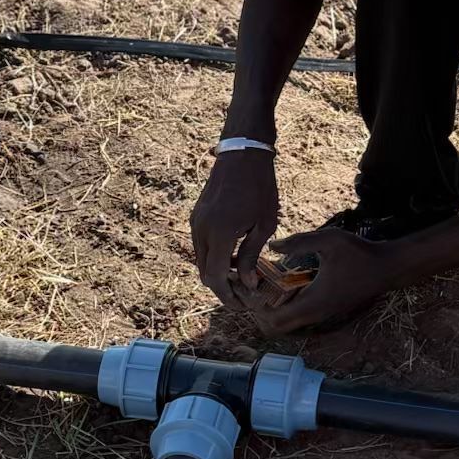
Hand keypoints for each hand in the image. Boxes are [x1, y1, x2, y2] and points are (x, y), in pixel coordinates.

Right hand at [191, 150, 278, 308]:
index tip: (242, 305)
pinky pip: (201, 246)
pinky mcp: (196, 216)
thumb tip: (247, 284)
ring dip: (218, 273)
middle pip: (205, 273)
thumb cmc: (260, 187)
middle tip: (244, 296)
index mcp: (218, 234)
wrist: (243, 154)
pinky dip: (215, 258)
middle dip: (223, 289)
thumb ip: (251, 256)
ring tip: (243, 278)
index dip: (228, 296)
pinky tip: (235, 258)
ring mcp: (195, 222)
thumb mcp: (263, 224)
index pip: (215, 278)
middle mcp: (201, 230)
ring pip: (201, 261)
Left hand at [251, 228, 394, 333]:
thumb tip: (272, 246)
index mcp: (313, 301)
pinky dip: (285, 304)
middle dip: (259, 309)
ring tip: (265, 282)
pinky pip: (298, 315)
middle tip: (254, 284)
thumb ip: (300, 241)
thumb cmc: (360, 253)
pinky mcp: (326, 309)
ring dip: (272, 307)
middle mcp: (315, 313)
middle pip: (276, 326)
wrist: (387, 268)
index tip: (251, 285)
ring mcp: (322, 313)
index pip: (273, 319)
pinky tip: (284, 281)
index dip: (256, 307)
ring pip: (287, 322)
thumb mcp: (330, 240)